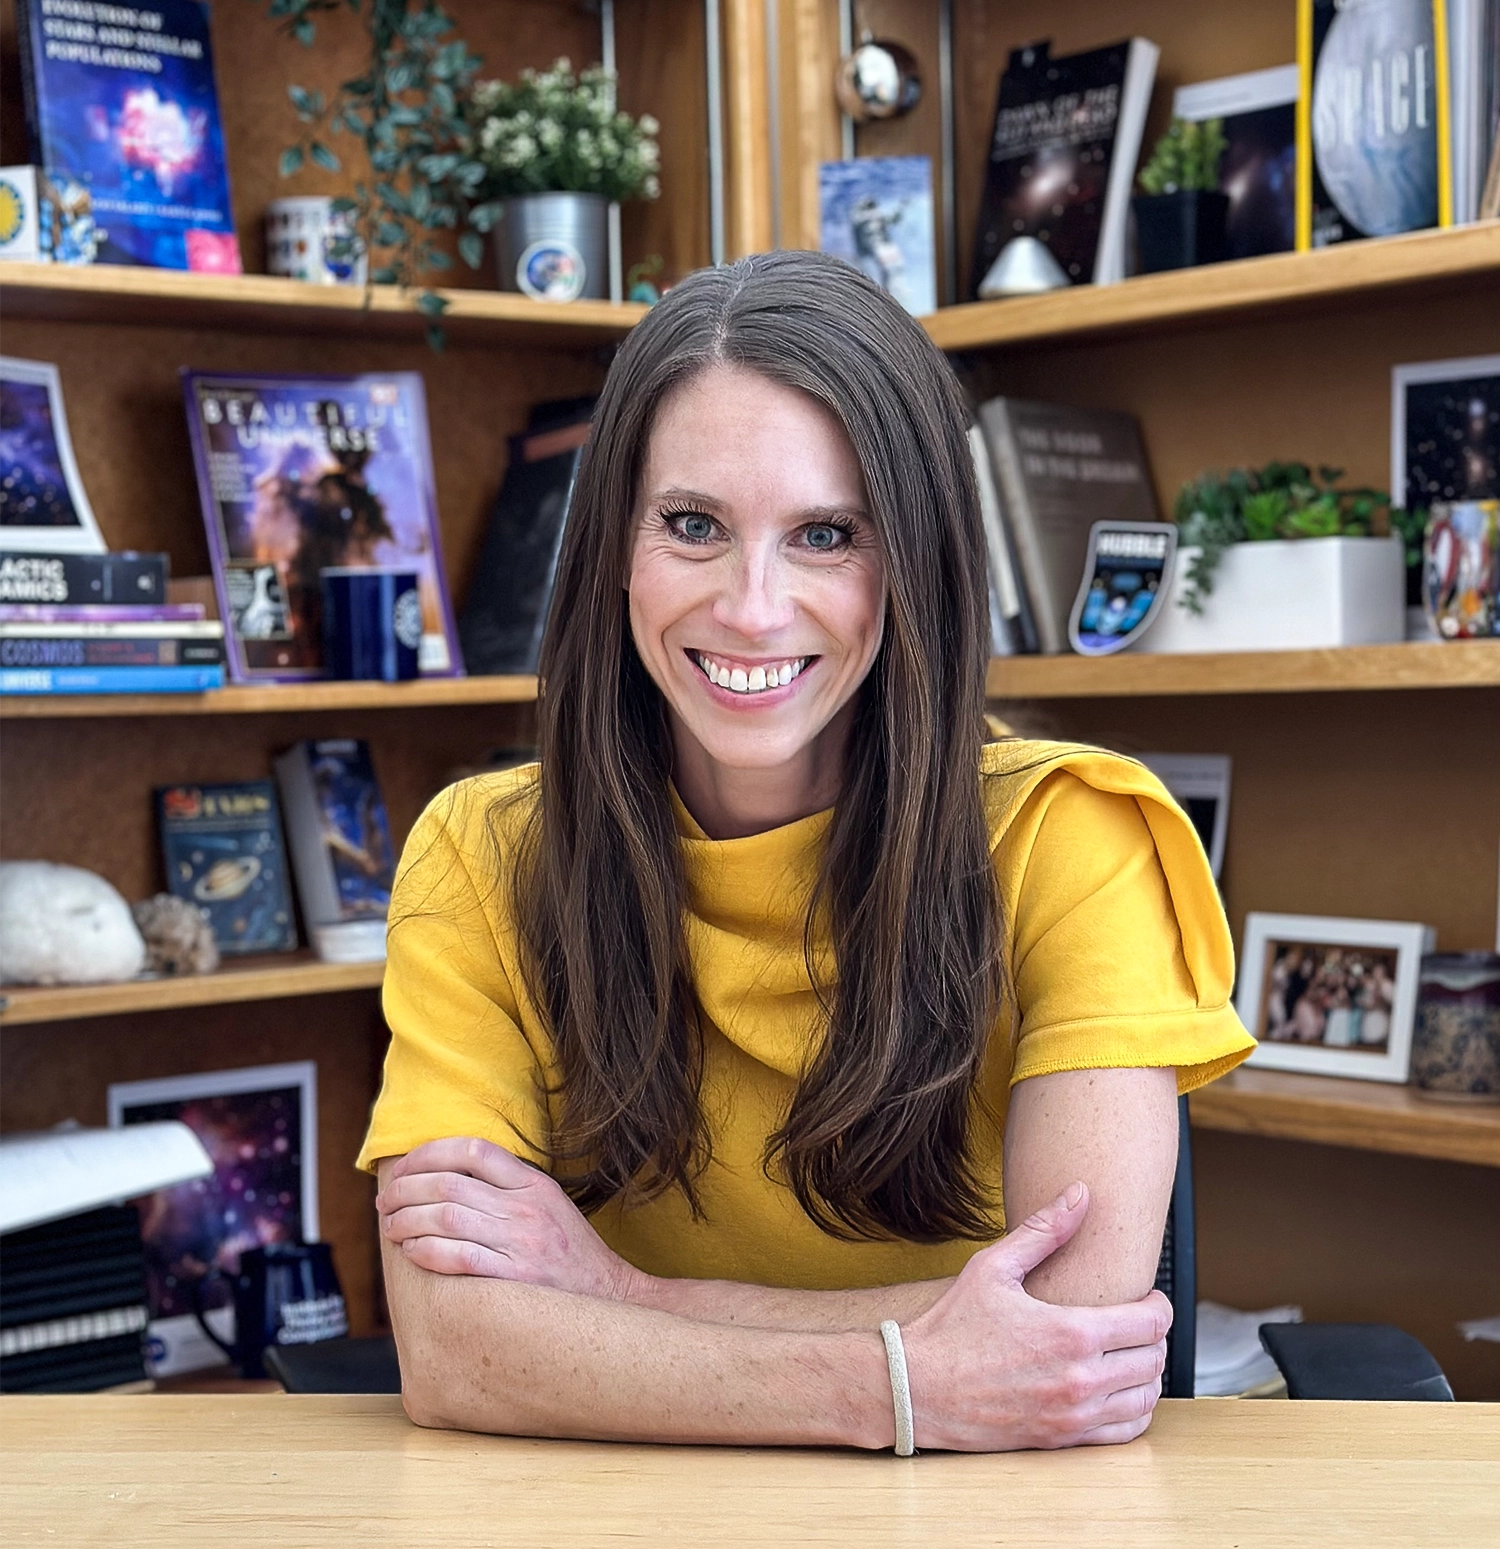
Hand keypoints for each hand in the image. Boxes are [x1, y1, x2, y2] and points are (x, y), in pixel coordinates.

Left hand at [376, 1137, 647, 1302]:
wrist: (610, 1298)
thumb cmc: (571, 1254)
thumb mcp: (550, 1205)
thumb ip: (508, 1187)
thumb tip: (448, 1175)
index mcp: (535, 1184)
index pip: (474, 1150)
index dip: (431, 1153)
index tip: (405, 1167)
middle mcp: (527, 1208)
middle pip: (451, 1184)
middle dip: (407, 1190)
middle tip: (385, 1202)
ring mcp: (523, 1243)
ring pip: (448, 1217)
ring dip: (409, 1220)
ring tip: (391, 1227)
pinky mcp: (517, 1279)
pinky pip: (459, 1257)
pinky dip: (428, 1251)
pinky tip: (413, 1252)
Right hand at [900, 1182, 1170, 1450]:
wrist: (916, 1388)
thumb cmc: (950, 1326)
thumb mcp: (993, 1267)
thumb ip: (1043, 1231)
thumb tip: (1079, 1194)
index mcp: (1070, 1333)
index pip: (1151, 1323)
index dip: (1159, 1306)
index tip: (1149, 1297)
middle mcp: (1080, 1379)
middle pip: (1155, 1360)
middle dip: (1155, 1337)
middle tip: (1139, 1322)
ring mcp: (1073, 1416)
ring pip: (1146, 1398)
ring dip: (1149, 1374)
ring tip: (1132, 1355)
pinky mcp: (1062, 1441)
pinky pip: (1124, 1433)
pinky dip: (1135, 1412)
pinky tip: (1119, 1392)